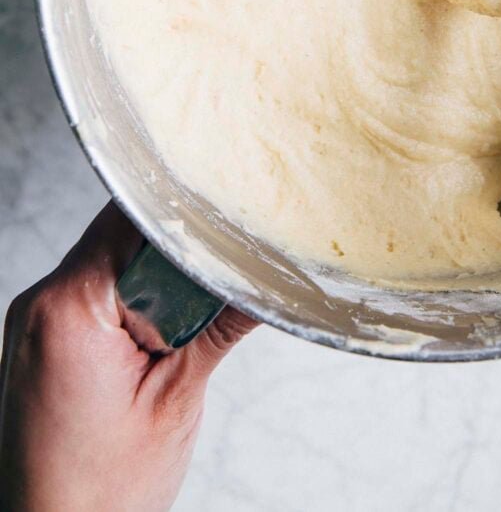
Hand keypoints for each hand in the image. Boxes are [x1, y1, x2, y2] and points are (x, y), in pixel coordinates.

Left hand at [0, 202, 256, 511]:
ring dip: (150, 282)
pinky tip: (152, 339)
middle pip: (119, 237)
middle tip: (212, 284)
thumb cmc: (100, 492)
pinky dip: (126, 304)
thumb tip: (267, 280)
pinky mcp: (39, 340)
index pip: (130, 221)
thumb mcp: (178, 398)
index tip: (223, 222)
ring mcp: (32, 322)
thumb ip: (221, 326)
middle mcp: (39, 304)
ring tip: (180, 327)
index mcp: (69, 309)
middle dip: (170, 256)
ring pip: (107, 264)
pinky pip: (90, 294)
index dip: (180, 217)